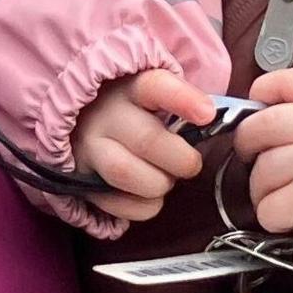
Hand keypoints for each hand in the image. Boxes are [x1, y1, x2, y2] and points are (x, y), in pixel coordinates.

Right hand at [68, 68, 211, 221]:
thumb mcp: (152, 91)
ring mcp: (88, 147)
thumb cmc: (131, 108)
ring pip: (126, 173)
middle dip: (181, 160)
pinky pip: (116, 203)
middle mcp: (104, 115)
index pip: (156, 87)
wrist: (83, 121)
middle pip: (147, 140)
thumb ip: (182, 100)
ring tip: (165, 178)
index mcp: (129, 86)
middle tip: (190, 163)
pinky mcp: (80, 179)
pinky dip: (142, 206)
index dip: (183, 100)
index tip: (207, 115)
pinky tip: (148, 195)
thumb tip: (212, 119)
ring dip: (158, 184)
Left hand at [234, 68, 292, 261]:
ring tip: (283, 195)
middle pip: (261, 127)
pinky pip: (269, 208)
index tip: (255, 106)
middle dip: (247, 144)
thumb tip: (264, 105)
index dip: (262, 91)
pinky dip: (273, 216)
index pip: (288, 81)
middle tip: (253, 157)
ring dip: (262, 189)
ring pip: (262, 173)